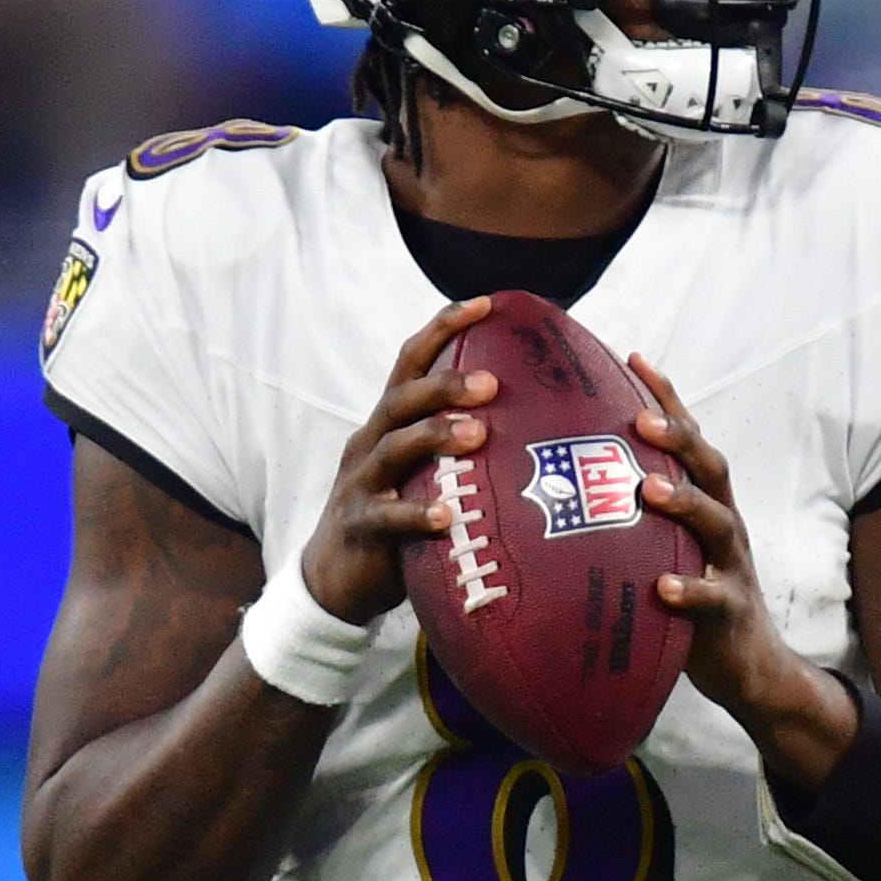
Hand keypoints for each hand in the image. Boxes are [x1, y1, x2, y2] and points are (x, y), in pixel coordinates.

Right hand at [300, 297, 494, 625]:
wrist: (336, 577)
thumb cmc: (400, 518)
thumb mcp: (428, 473)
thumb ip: (463, 447)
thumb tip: (543, 425)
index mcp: (389, 423)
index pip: (411, 362)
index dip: (443, 329)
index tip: (486, 303)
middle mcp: (370, 442)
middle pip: (401, 398)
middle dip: (444, 384)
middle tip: (493, 383)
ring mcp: (360, 483)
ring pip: (394, 448)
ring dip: (436, 436)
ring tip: (479, 434)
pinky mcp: (360, 526)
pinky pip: (387, 517)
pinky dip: (416, 515)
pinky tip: (446, 517)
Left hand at [627, 355, 858, 786]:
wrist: (749, 667)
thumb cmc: (690, 602)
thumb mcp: (663, 549)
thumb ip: (631, 517)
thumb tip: (560, 484)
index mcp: (706, 503)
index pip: (689, 439)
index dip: (667, 397)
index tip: (633, 356)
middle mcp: (724, 525)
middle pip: (710, 467)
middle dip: (678, 438)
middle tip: (639, 419)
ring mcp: (731, 566)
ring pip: (718, 522)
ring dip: (685, 501)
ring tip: (650, 490)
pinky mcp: (730, 613)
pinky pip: (713, 597)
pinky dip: (690, 590)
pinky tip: (663, 588)